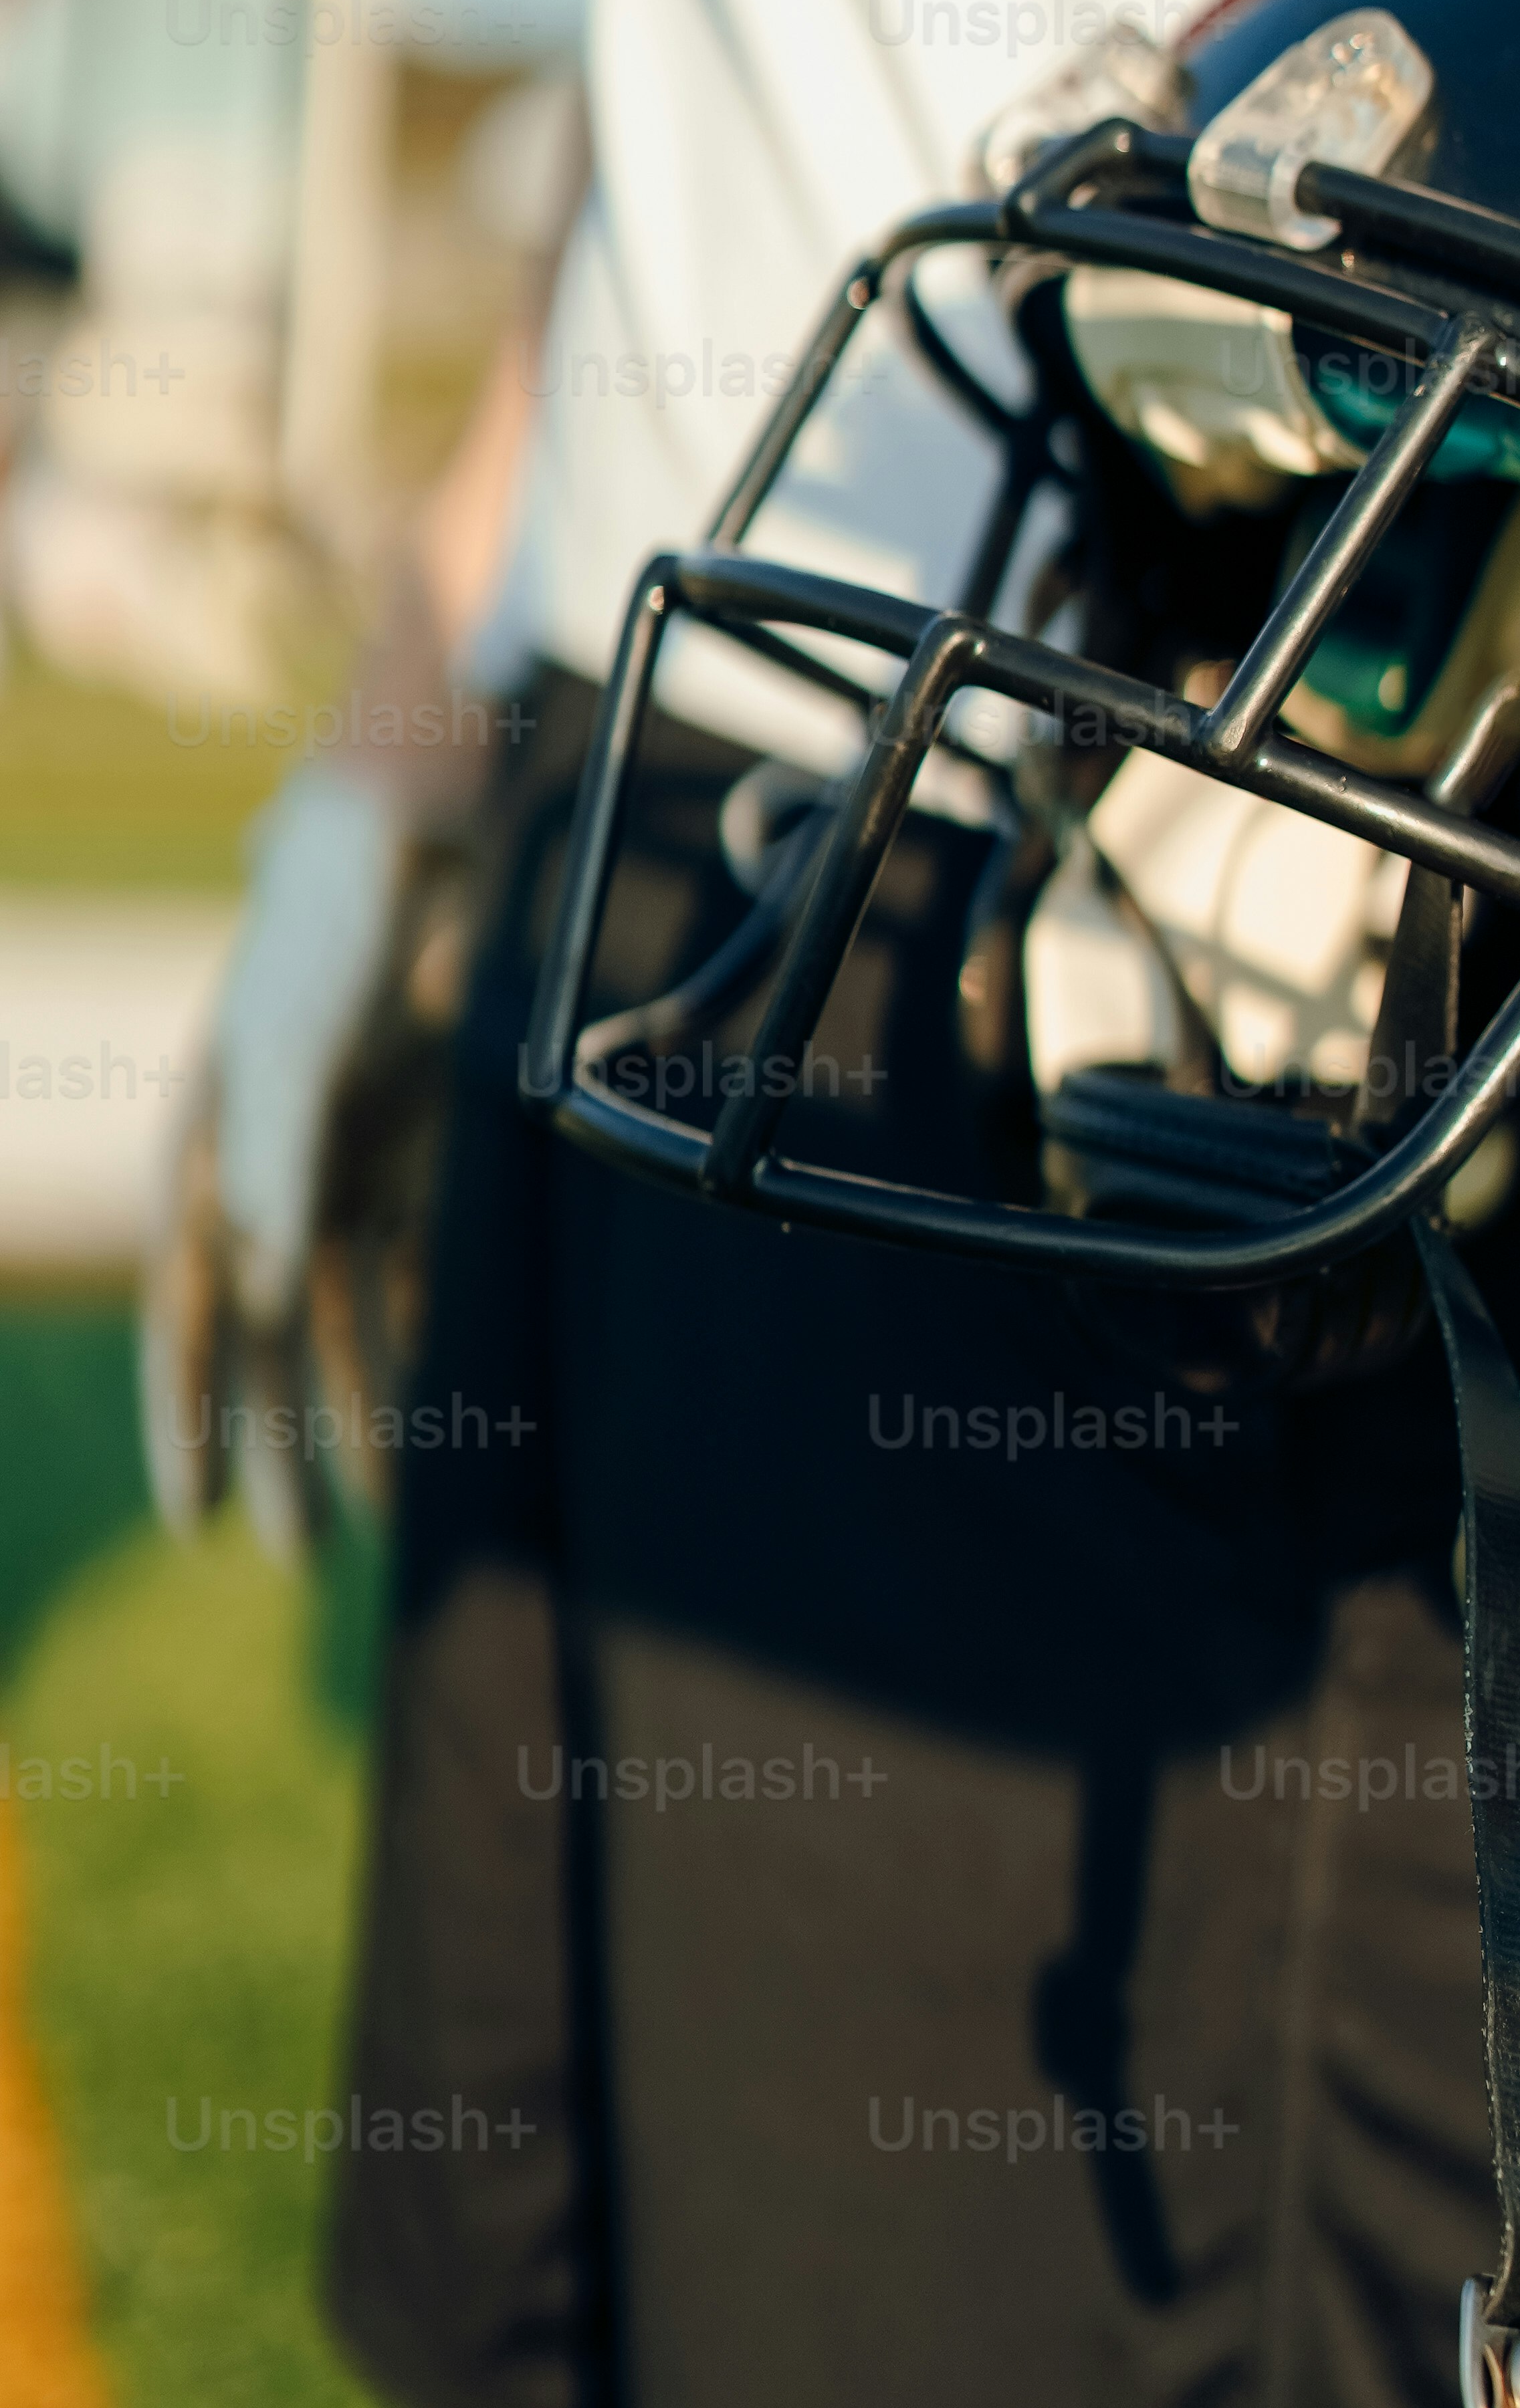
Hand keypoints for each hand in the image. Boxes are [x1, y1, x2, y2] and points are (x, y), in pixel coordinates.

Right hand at [142, 765, 467, 1556]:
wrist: (419, 850)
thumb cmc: (331, 936)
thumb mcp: (294, 1034)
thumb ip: (274, 1145)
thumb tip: (264, 1267)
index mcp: (209, 1160)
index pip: (193, 1316)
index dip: (189, 1417)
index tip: (196, 1520)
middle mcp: (268, 1184)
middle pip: (268, 1346)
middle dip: (275, 1449)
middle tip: (294, 1557)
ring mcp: (342, 1180)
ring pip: (340, 1332)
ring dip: (352, 1422)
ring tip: (374, 1524)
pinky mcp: (416, 1169)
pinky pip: (410, 1288)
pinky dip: (419, 1355)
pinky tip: (441, 1431)